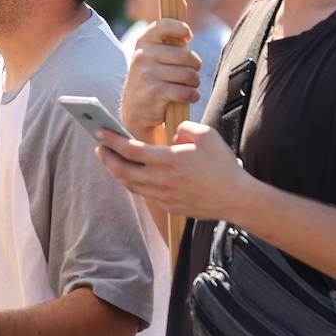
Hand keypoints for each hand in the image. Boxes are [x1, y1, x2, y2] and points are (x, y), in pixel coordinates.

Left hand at [95, 121, 256, 220]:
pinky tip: (132, 174)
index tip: (100, 131)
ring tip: (110, 160)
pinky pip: (145, 193)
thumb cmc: (222, 165)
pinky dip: (134, 182)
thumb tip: (171, 135)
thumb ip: (183, 128)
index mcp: (169, 160)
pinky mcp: (169, 206)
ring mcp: (164, 196)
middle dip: (106, 157)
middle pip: (123, 170)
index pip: (130, 149)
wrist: (236, 198)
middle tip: (99, 147)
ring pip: (131, 184)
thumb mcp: (206, 135)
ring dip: (117, 171)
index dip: (112, 139)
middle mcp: (162, 180)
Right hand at [120, 18, 200, 137]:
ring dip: (193, 84)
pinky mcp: (154, 91)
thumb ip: (171, 30)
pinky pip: (185, 91)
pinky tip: (186, 97)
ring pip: (189, 75)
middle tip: (189, 73)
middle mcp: (143, 55)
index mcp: (143, 42)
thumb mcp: (156, 52)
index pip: (164, 25)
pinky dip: (191, 96)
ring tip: (187, 86)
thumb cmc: (151, 77)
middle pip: (187, 56)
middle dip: (194, 67)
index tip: (188, 38)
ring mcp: (147, 73)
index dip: (181, 29)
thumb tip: (184, 2)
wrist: (135, 111)